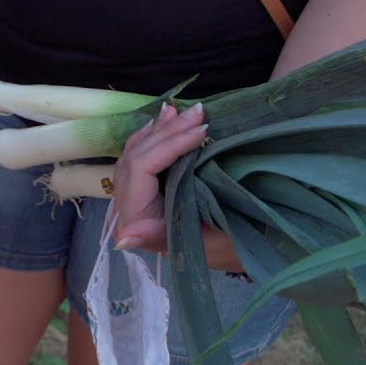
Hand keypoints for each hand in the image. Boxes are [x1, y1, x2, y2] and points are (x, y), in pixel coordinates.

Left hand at [112, 102, 243, 271]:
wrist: (240, 254)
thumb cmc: (230, 251)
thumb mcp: (209, 247)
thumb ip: (168, 238)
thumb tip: (125, 237)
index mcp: (137, 224)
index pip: (139, 171)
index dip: (167, 146)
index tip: (202, 131)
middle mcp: (127, 209)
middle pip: (136, 157)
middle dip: (167, 131)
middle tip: (199, 112)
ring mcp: (133, 197)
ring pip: (136, 152)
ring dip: (160, 129)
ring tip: (181, 110)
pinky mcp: (142, 190)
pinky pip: (140, 155)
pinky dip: (153, 136)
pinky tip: (164, 119)